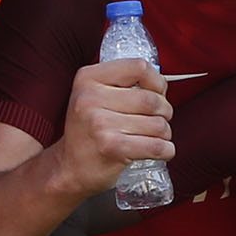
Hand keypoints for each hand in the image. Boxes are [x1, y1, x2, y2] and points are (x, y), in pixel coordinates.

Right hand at [52, 59, 175, 194]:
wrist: (68, 167)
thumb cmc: (89, 131)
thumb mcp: (94, 95)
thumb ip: (121, 83)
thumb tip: (162, 83)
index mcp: (88, 78)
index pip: (138, 67)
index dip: (156, 81)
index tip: (157, 93)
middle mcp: (90, 98)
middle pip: (152, 99)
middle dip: (164, 111)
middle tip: (158, 120)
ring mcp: (100, 123)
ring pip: (157, 124)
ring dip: (165, 133)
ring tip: (154, 137)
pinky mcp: (111, 147)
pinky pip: (156, 146)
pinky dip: (166, 150)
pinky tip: (161, 151)